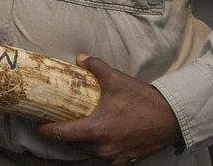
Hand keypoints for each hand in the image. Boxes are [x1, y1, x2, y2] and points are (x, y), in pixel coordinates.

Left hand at [38, 55, 179, 164]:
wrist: (172, 119)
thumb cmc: (143, 101)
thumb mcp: (117, 79)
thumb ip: (95, 67)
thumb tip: (80, 58)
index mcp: (96, 130)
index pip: (62, 134)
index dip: (47, 130)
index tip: (40, 124)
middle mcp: (102, 148)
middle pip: (72, 146)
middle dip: (62, 136)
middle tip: (56, 123)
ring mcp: (113, 157)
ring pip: (86, 153)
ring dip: (78, 144)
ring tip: (73, 131)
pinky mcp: (125, 161)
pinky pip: (102, 158)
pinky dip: (94, 149)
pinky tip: (95, 139)